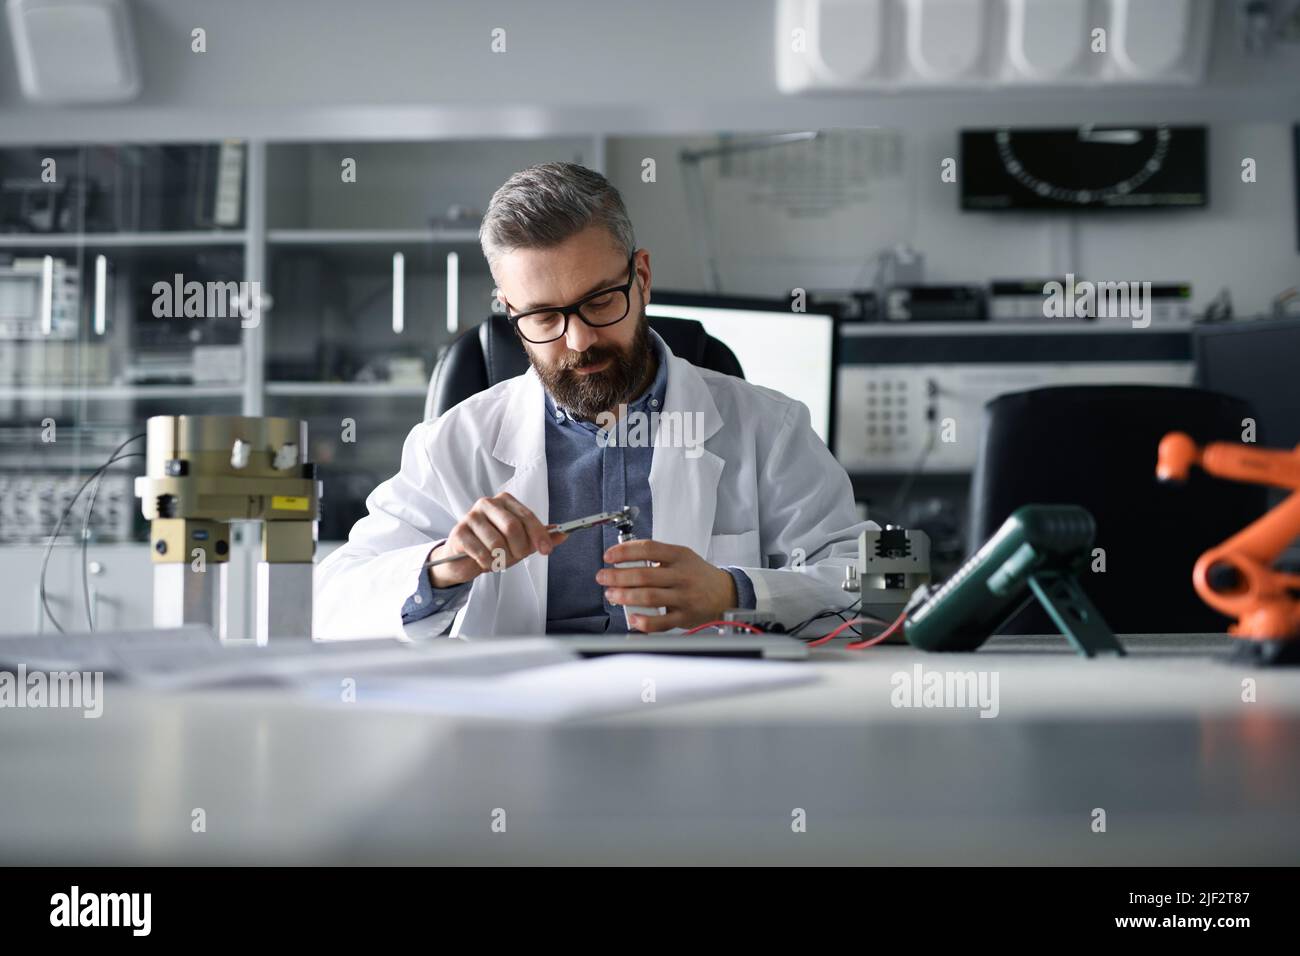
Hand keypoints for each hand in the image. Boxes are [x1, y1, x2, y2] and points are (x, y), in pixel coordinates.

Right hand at [428, 493, 567, 587]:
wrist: (463, 560)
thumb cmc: (494, 547)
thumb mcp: (521, 543)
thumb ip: (541, 537)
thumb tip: (564, 533)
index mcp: (505, 502)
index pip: (527, 516)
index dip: (539, 535)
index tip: (546, 551)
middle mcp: (487, 503)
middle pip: (512, 527)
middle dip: (519, 548)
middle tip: (515, 558)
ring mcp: (471, 516)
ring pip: (496, 542)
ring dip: (501, 558)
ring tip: (497, 561)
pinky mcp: (458, 532)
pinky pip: (480, 551)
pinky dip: (487, 562)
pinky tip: (485, 562)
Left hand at [596, 539, 738, 631]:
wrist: (726, 593)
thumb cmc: (698, 575)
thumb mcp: (682, 557)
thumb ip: (657, 556)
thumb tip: (623, 560)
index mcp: (679, 556)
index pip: (648, 549)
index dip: (624, 551)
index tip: (609, 556)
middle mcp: (682, 575)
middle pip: (644, 575)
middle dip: (617, 576)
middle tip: (603, 577)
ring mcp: (684, 597)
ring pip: (649, 597)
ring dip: (625, 596)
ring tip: (612, 594)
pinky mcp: (685, 616)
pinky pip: (661, 622)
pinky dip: (644, 621)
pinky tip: (632, 618)